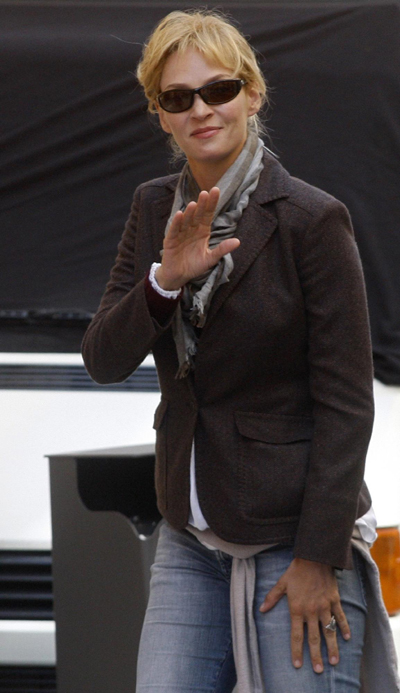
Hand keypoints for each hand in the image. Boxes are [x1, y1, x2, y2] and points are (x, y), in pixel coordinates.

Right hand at [155, 187, 239, 290]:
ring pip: (186, 221)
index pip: (208, 214)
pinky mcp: (170, 241)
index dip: (211, 203)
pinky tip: (180, 214)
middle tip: (206, 193)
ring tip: (194, 204)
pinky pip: (174, 230)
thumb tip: (238, 241)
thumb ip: (222, 249)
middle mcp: (192, 229)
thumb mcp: (211, 258)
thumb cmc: (194, 266)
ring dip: (190, 213)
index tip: (216, 190)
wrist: (178, 276)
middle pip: (198, 215)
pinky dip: (176, 223)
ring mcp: (180, 234)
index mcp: (202, 231)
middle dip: (202, 204)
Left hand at [259, 558, 350, 672]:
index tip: (298, 665)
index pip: (296, 635)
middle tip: (319, 671)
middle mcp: (311, 611)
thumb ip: (272, 597)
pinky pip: (340, 617)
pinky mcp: (334, 600)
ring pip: (329, 631)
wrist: (314, 557)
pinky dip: (344, 627)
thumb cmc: (296, 570)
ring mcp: (324, 606)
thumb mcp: (282, 583)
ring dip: (332, 648)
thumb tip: (261, 609)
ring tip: (334, 662)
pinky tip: (347, 638)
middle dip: (316, 656)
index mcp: (297, 608)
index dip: (297, 651)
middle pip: (314, 638)